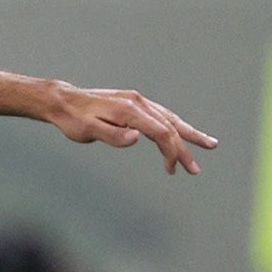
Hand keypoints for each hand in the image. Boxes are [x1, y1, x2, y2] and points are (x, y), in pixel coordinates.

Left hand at [44, 84, 216, 174]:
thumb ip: (112, 135)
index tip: (174, 170)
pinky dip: (174, 126)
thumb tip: (137, 139)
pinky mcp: (134, 103)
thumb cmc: (73, 120)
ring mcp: (138, 101)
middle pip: (170, 126)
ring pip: (170, 118)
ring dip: (188, 133)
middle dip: (185, 147)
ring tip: (207, 144)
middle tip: (195, 169)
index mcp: (129, 111)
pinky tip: (180, 134)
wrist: (64, 102)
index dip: (171, 151)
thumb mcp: (87, 131)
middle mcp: (138, 103)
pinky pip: (160, 115)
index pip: (160, 132)